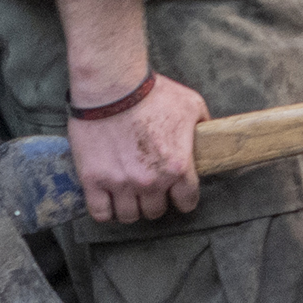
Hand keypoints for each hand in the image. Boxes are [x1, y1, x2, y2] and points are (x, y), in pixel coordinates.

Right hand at [71, 73, 210, 222]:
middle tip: (150, 188)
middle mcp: (150, 181)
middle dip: (155, 201)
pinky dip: (105, 210)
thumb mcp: (190, 105)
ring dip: (131, 207)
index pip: (186, 202)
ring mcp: (121, 183)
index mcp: (177, 167)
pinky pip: (100, 212)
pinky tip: (108, 199)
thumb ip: (201, 126)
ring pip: (129, 216)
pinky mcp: (94, 180)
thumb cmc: (151, 93)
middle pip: (155, 211)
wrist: (112, 86)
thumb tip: (208, 135)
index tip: (177, 194)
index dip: (183, 198)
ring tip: (129, 194)